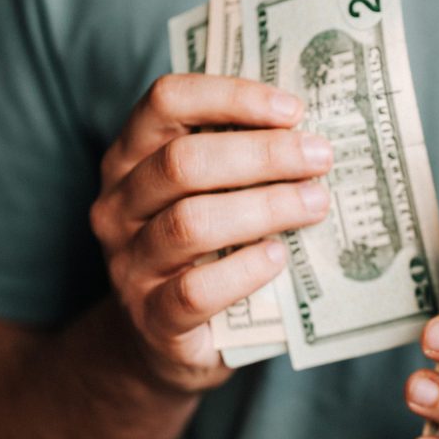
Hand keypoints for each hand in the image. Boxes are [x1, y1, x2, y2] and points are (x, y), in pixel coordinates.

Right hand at [90, 74, 332, 392]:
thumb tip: (314, 133)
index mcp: (131, 158)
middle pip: (183, 162)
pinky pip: (195, 290)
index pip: (166, 102)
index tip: (292, 110)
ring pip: (190, 223)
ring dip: (263, 208)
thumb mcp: (211, 197)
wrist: (164, 341)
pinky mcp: (152, 318)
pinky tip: (279, 258)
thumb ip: (242, 162)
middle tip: (320, 158)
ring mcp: (129, 264)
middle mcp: (119, 205)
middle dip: (262, 154)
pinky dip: (244, 270)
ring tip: (315, 204)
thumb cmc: (203, 253)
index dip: (230, 96)